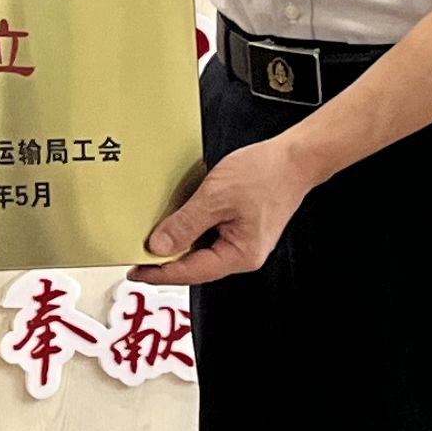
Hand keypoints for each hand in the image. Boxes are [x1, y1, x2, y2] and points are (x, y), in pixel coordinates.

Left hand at [134, 135, 315, 286]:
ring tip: (152, 235)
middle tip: (137, 252)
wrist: (295, 157)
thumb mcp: (216, 197)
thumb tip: (159, 247)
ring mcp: (242, 241)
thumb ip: (185, 225)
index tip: (136, 272)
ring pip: (201, 249)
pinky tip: (177, 218)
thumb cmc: (266, 174)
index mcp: (240, 255)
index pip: (191, 272)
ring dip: (177, 242)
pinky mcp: (241, 226)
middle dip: (166, 260)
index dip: (160, 273)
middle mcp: (242, 254)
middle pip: (195, 264)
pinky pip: (209, 234)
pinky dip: (190, 229)